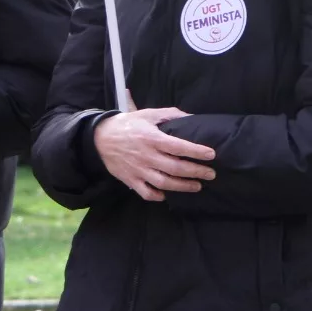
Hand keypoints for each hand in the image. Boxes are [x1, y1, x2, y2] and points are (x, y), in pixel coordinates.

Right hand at [93, 107, 215, 201]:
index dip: (196, 151)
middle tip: (211, 174)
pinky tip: (167, 195)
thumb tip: (190, 117)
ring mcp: (139, 170)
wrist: (100, 138)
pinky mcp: (131, 180)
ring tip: (197, 186)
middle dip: (196, 172)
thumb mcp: (148, 114)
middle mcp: (147, 156)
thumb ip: (170, 115)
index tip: (211, 154)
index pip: (179, 146)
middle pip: (176, 168)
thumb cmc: (128, 124)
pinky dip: (158, 196)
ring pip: (164, 183)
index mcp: (152, 138)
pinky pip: (146, 192)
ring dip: (183, 186)